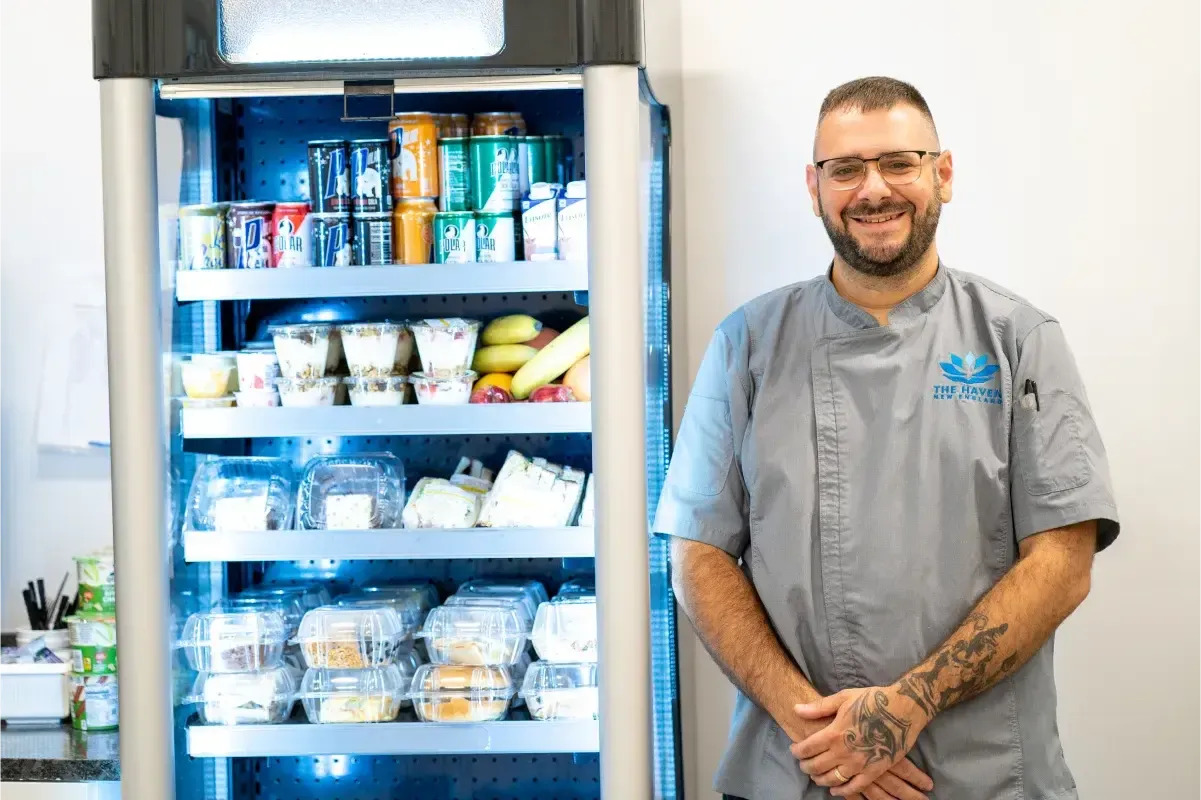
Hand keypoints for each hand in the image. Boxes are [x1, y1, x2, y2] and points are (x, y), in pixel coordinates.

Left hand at [791, 685, 932, 797]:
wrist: (903, 708)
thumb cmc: (871, 700)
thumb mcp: (843, 698)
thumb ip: (818, 707)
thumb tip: (796, 710)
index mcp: (833, 733)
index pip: (807, 749)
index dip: (797, 752)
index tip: (794, 750)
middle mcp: (843, 752)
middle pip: (816, 766)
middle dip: (806, 767)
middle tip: (803, 764)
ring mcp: (859, 764)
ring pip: (832, 779)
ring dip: (820, 779)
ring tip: (816, 776)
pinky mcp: (874, 771)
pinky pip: (854, 787)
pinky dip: (842, 791)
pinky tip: (835, 789)